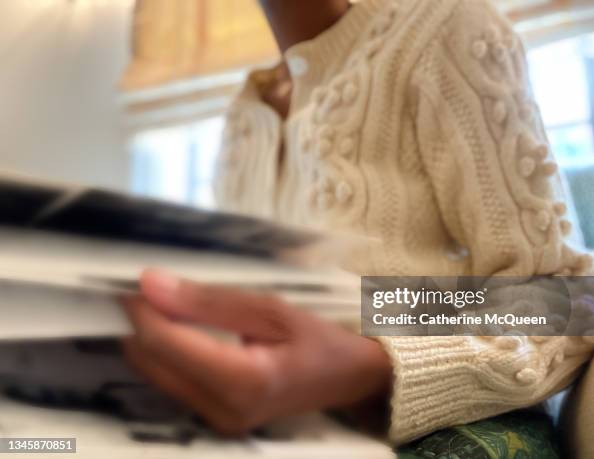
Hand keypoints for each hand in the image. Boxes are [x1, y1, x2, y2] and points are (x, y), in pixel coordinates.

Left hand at [123, 269, 391, 435]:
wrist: (348, 377)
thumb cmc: (318, 338)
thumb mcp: (270, 309)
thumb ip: (208, 301)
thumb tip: (151, 284)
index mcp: (243, 381)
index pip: (167, 344)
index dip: (142, 309)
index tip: (132, 278)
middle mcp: (223, 410)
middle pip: (150, 362)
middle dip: (139, 321)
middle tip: (146, 284)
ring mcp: (217, 420)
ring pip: (155, 373)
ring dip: (148, 335)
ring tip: (159, 300)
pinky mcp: (215, 417)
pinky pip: (172, 381)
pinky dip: (165, 351)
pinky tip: (174, 325)